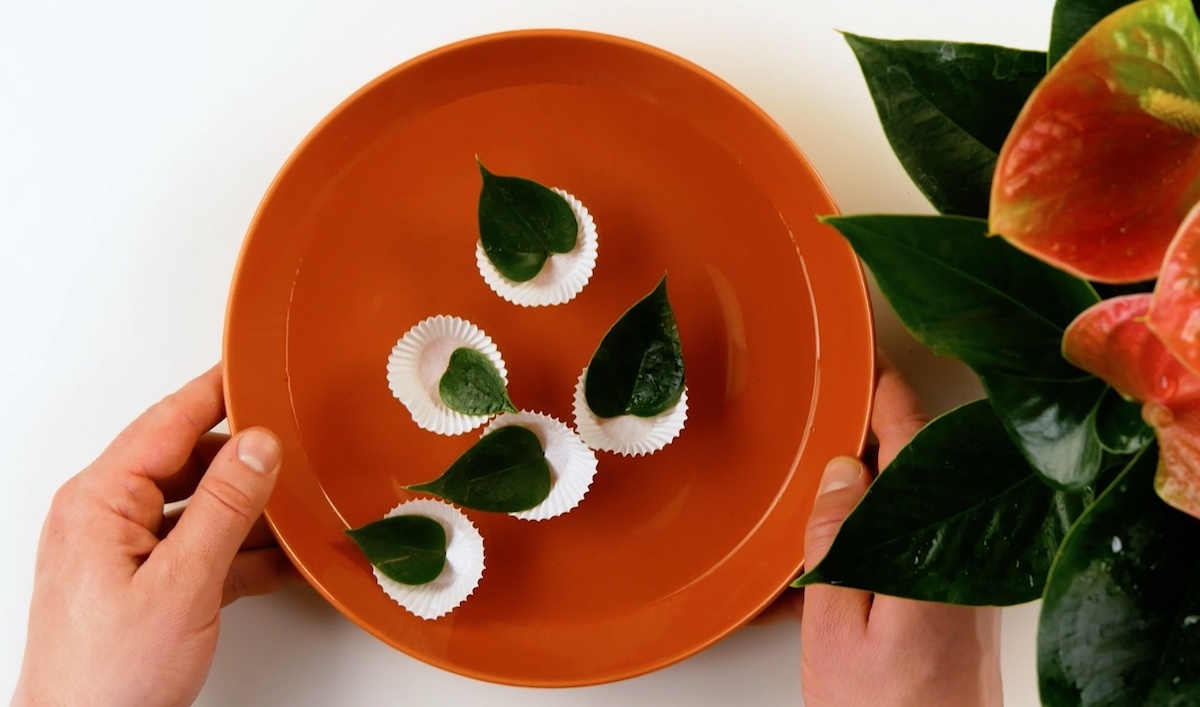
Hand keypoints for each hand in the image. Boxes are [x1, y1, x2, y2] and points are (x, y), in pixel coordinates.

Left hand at [14, 365, 296, 706]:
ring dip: (248, 513)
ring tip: (295, 517)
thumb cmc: (107, 677)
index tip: (258, 368)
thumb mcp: (181, 583)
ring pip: (199, 506)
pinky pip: (199, 546)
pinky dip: (239, 552)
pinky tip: (277, 562)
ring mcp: (124, 550)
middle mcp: (106, 516)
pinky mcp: (143, 582)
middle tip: (295, 455)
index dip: (218, 391)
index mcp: (100, 500)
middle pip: (188, 462)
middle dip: (245, 463)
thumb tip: (257, 447)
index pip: (169, 421)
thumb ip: (225, 508)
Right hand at [799, 355, 1002, 706]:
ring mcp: (958, 578)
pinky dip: (871, 529)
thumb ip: (838, 542)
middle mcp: (956, 555)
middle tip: (832, 404)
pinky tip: (830, 545)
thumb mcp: (838, 626)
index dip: (889, 392)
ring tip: (819, 469)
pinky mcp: (953, 601)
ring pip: (911, 503)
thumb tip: (843, 471)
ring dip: (868, 482)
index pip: (915, 441)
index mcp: (929, 549)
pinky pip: (910, 541)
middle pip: (917, 465)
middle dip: (874, 430)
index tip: (866, 355)